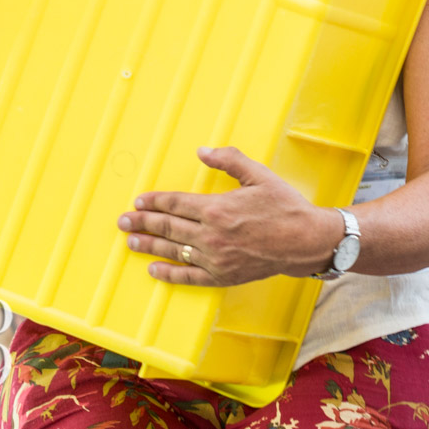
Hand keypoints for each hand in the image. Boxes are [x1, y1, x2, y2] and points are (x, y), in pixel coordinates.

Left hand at [119, 147, 342, 286]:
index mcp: (218, 208)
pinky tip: (154, 270)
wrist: (306, 240)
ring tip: (130, 241)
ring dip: (149, 245)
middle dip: (142, 223)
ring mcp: (216, 258)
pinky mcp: (223, 276)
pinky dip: (169, 274)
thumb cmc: (285, 206)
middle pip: (168, 228)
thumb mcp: (259, 174)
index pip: (176, 204)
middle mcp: (212, 235)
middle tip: (123, 221)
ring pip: (174, 251)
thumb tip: (202, 151)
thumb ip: (229, 160)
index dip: (155, 202)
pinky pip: (189, 277)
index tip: (139, 201)